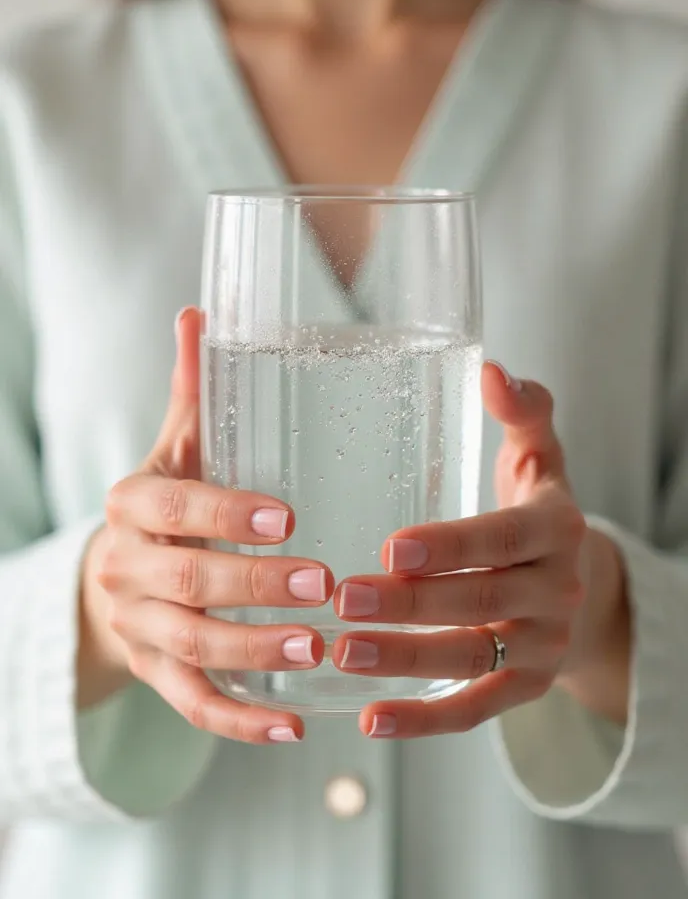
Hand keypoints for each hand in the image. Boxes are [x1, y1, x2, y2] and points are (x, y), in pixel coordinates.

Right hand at [79, 307, 332, 742]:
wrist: (116, 573)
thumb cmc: (168, 502)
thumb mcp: (178, 449)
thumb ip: (195, 392)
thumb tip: (202, 312)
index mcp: (135, 505)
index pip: (173, 507)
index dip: (224, 514)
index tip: (287, 517)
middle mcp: (128, 568)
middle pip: (184, 582)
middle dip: (253, 586)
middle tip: (323, 583)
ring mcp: (140, 628)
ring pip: (191, 648)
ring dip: (255, 654)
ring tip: (318, 648)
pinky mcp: (157, 674)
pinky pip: (193, 705)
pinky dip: (240, 720)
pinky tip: (295, 726)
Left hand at [332, 360, 628, 738]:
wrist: (585, 587)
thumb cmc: (536, 512)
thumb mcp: (539, 459)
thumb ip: (523, 413)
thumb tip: (494, 368)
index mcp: (554, 528)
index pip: (504, 537)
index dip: (452, 545)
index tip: (391, 546)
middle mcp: (555, 590)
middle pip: (481, 601)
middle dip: (411, 603)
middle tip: (343, 595)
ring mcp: (543, 645)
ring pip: (472, 658)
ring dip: (405, 659)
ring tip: (341, 650)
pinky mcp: (527, 688)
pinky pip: (477, 710)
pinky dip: (427, 720)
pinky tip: (373, 719)